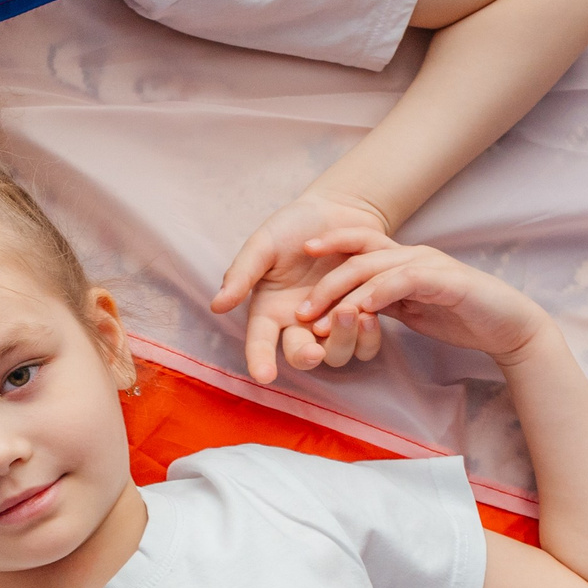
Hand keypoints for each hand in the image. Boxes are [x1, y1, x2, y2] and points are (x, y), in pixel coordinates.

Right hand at [211, 191, 393, 381]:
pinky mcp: (360, 318)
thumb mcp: (263, 244)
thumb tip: (218, 305)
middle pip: (301, 355)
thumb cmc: (292, 227)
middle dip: (306, 356)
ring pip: (336, 354)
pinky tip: (369, 315)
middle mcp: (298, 324)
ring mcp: (330, 323)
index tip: (264, 376)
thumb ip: (242, 273)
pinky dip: (368, 336)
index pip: (260, 342)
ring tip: (349, 312)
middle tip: (315, 349)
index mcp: (270, 310)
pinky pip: (366, 343)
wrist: (338, 212)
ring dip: (342, 341)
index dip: (260, 360)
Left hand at [295, 229, 554, 366]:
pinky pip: (404, 281)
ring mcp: (430, 265)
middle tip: (300, 308)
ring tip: (319, 316)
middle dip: (325, 280)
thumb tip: (350, 306)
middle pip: (359, 256)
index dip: (330, 245)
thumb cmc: (459, 316)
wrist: (508, 326)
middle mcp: (413, 255)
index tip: (298, 260)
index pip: (359, 245)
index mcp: (403, 259)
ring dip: (344, 293)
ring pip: (376, 268)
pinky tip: (360, 308)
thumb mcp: (410, 308)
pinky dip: (379, 293)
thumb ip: (383, 301)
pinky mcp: (446, 282)